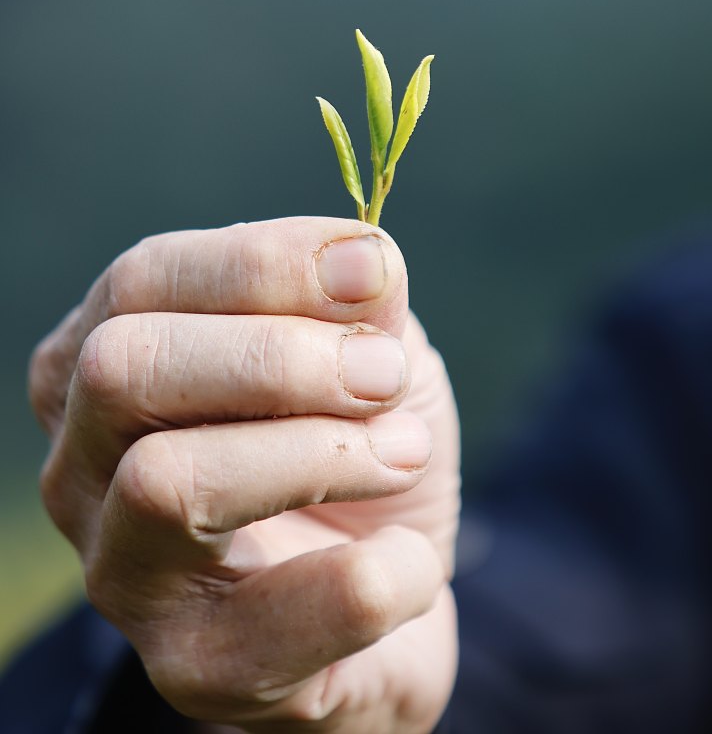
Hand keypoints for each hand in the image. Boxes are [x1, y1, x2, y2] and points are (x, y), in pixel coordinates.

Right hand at [29, 218, 459, 731]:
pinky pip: (272, 621)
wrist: (386, 586)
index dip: (262, 263)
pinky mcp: (191, 668)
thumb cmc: (351, 442)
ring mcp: (122, 573)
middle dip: (276, 357)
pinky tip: (410, 555)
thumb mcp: (364, 346)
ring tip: (405, 450)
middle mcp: (82, 466)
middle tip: (384, 370)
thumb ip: (358, 302)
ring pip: (168, 481)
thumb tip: (364, 263)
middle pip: (124, 368)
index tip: (372, 270)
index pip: (143, 281)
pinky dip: (379, 572)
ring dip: (321, 450)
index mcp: (105, 363)